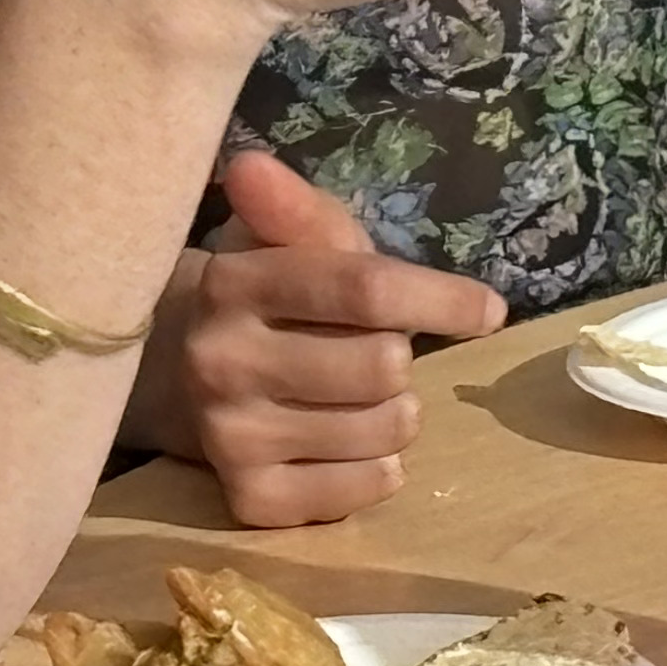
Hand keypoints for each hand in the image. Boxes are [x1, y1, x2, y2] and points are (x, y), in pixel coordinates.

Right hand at [132, 155, 506, 524]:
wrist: (178, 375)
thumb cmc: (268, 297)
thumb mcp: (289, 244)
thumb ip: (300, 212)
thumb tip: (249, 164)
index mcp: (236, 283)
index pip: (362, 290)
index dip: (440, 299)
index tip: (489, 309)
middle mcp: (222, 361)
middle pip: (382, 366)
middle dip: (399, 358)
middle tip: (373, 351)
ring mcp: (231, 437)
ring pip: (382, 433)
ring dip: (395, 415)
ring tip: (359, 398)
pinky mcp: (250, 500)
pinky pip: (363, 491)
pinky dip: (377, 469)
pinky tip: (346, 445)